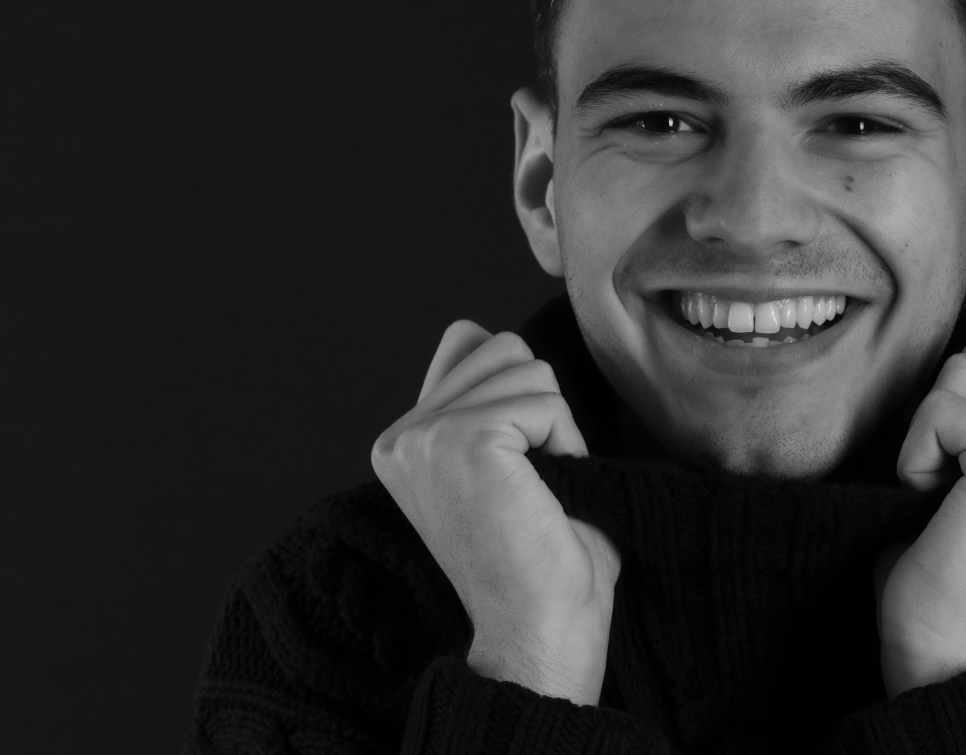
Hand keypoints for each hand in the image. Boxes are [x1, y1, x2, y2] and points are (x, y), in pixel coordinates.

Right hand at [370, 321, 619, 704]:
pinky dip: (566, 444)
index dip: (517, 394)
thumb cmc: (543, 563)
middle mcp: (399, 436)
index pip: (468, 346)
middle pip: (503, 347)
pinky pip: (545, 401)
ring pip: (528, 367)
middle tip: (533, 485)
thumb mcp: (506, 464)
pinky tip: (544, 497)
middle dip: (541, 407)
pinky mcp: (460, 440)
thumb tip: (477, 331)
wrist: (541, 634)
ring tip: (537, 494)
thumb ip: (485, 398)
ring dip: (556, 430)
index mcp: (402, 442)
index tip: (518, 470)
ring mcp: (423, 435)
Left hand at [876, 331, 965, 695]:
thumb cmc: (953, 560)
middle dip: (944, 412)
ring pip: (960, 373)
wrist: (952, 647)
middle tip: (952, 489)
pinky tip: (934, 504)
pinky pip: (938, 408)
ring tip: (947, 499)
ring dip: (929, 436)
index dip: (963, 401)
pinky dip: (915, 456)